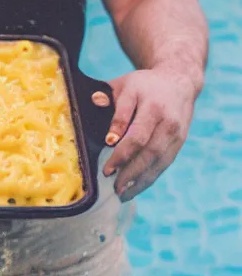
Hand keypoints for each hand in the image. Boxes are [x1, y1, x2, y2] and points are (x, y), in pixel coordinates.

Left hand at [101, 68, 197, 201]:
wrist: (179, 81)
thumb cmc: (143, 86)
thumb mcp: (125, 85)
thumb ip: (109, 96)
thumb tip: (96, 102)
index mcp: (152, 105)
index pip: (137, 135)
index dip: (121, 154)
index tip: (107, 169)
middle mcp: (167, 121)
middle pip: (149, 152)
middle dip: (130, 172)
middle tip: (113, 186)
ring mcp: (176, 133)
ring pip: (159, 161)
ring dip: (140, 181)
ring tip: (122, 194)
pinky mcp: (179, 142)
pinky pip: (164, 164)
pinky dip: (149, 179)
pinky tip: (134, 189)